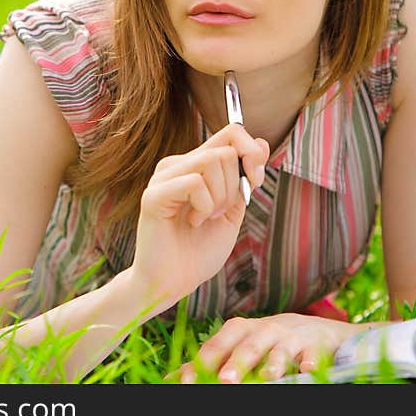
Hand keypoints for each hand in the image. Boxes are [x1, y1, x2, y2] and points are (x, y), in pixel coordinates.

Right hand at [131, 123, 269, 307]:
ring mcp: (164, 178)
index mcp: (195, 165)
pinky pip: (194, 183)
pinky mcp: (154, 195)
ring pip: (211, 162)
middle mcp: (177, 165)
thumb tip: (262, 144)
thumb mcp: (234, 211)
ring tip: (204, 219)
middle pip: (225, 150)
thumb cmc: (199, 251)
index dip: (251, 152)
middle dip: (234, 187)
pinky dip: (204, 207)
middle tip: (218, 213)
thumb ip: (245, 179)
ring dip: (219, 198)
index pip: (230, 133)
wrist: (173, 283)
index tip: (255, 181)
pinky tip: (192, 222)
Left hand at [171, 313, 354, 382]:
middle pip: (247, 347)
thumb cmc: (262, 341)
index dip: (203, 363)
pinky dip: (308, 363)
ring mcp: (288, 337)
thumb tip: (171, 378)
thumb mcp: (235, 345)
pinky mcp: (312, 346)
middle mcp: (262, 330)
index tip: (189, 382)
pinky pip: (311, 355)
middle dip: (236, 363)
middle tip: (225, 381)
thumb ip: (207, 360)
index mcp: (238, 330)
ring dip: (272, 364)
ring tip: (267, 378)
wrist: (310, 329)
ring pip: (279, 351)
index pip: (217, 346)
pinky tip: (306, 371)